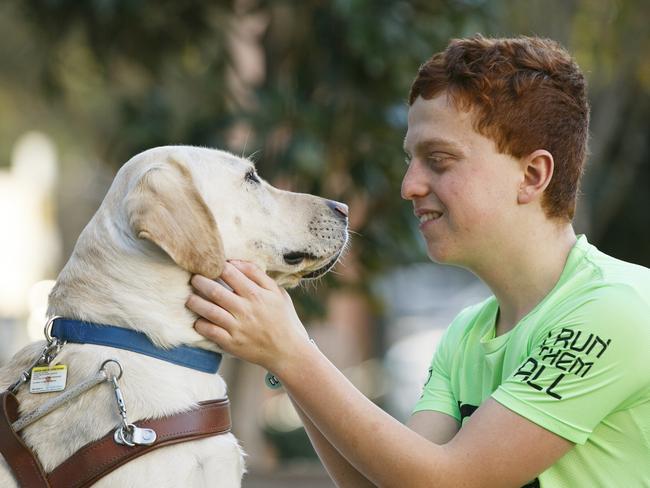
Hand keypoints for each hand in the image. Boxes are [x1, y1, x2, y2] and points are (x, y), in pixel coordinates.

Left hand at [186, 260, 309, 372]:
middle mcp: (245, 310)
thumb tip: (234, 262)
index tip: (209, 264)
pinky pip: (210, 332)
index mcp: (256, 294)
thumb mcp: (276, 292)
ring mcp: (237, 328)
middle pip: (215, 291)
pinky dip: (200, 324)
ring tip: (189, 298)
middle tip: (193, 278)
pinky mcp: (232, 343)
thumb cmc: (281, 317)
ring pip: (209, 311)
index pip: (230, 273)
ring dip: (195, 302)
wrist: (287, 351)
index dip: (216, 266)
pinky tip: (197, 320)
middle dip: (200, 282)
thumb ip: (257, 274)